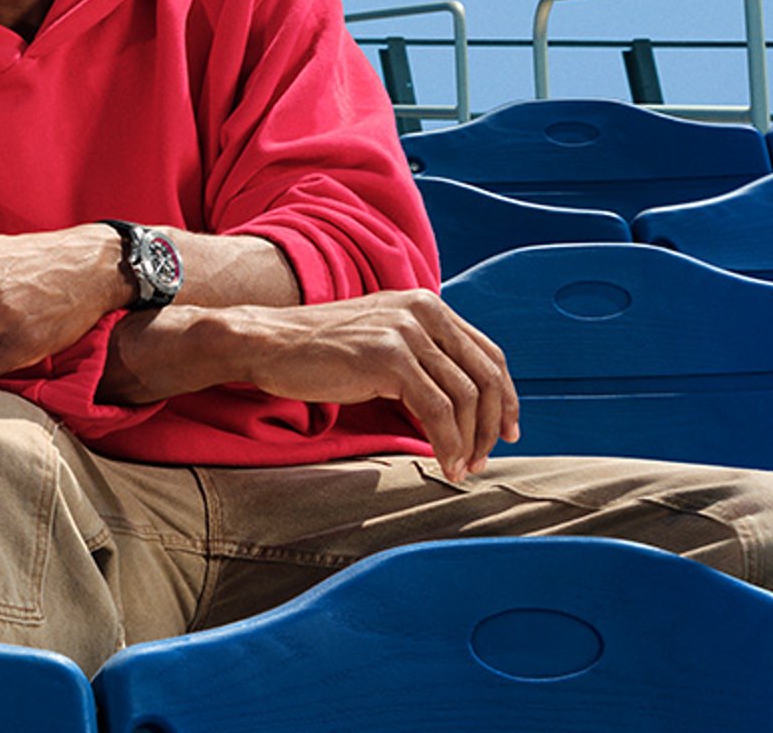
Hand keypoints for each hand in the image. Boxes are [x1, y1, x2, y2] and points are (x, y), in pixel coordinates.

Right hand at [185, 290, 520, 479]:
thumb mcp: (381, 339)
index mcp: (428, 305)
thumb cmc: (318, 350)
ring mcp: (407, 332)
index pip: (489, 354)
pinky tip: (442, 463)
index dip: (505, 397)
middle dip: (490, 425)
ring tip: (459, 468)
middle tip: (483, 459)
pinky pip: (435, 409)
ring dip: (468, 441)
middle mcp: (425, 311)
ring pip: (464, 397)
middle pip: (485, 376)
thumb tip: (458, 402)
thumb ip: (421, 355)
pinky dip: (446, 442)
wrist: (267, 342)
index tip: (505, 432)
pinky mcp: (388, 357)